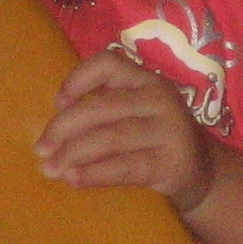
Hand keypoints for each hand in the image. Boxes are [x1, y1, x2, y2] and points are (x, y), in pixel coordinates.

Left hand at [35, 50, 218, 212]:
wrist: (202, 171)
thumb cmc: (152, 138)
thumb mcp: (135, 113)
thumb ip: (102, 110)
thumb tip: (50, 133)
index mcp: (145, 79)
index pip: (108, 64)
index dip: (78, 79)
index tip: (58, 102)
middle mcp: (159, 99)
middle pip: (102, 107)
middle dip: (64, 127)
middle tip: (40, 148)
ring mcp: (168, 131)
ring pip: (111, 138)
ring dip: (74, 154)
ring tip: (50, 168)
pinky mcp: (171, 163)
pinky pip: (126, 167)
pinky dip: (95, 174)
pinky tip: (74, 179)